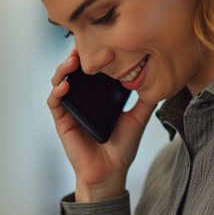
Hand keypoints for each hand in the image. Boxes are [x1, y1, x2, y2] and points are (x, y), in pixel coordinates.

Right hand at [48, 48, 156, 201]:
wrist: (110, 173)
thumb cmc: (121, 148)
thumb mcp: (137, 119)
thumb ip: (145, 100)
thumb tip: (159, 80)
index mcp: (97, 96)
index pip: (92, 70)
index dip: (93, 55)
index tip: (99, 41)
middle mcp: (82, 99)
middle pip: (73, 71)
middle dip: (75, 56)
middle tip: (82, 45)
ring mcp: (70, 108)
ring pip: (59, 81)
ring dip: (63, 69)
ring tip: (72, 61)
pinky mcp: (62, 121)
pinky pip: (54, 102)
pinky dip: (57, 91)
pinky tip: (65, 85)